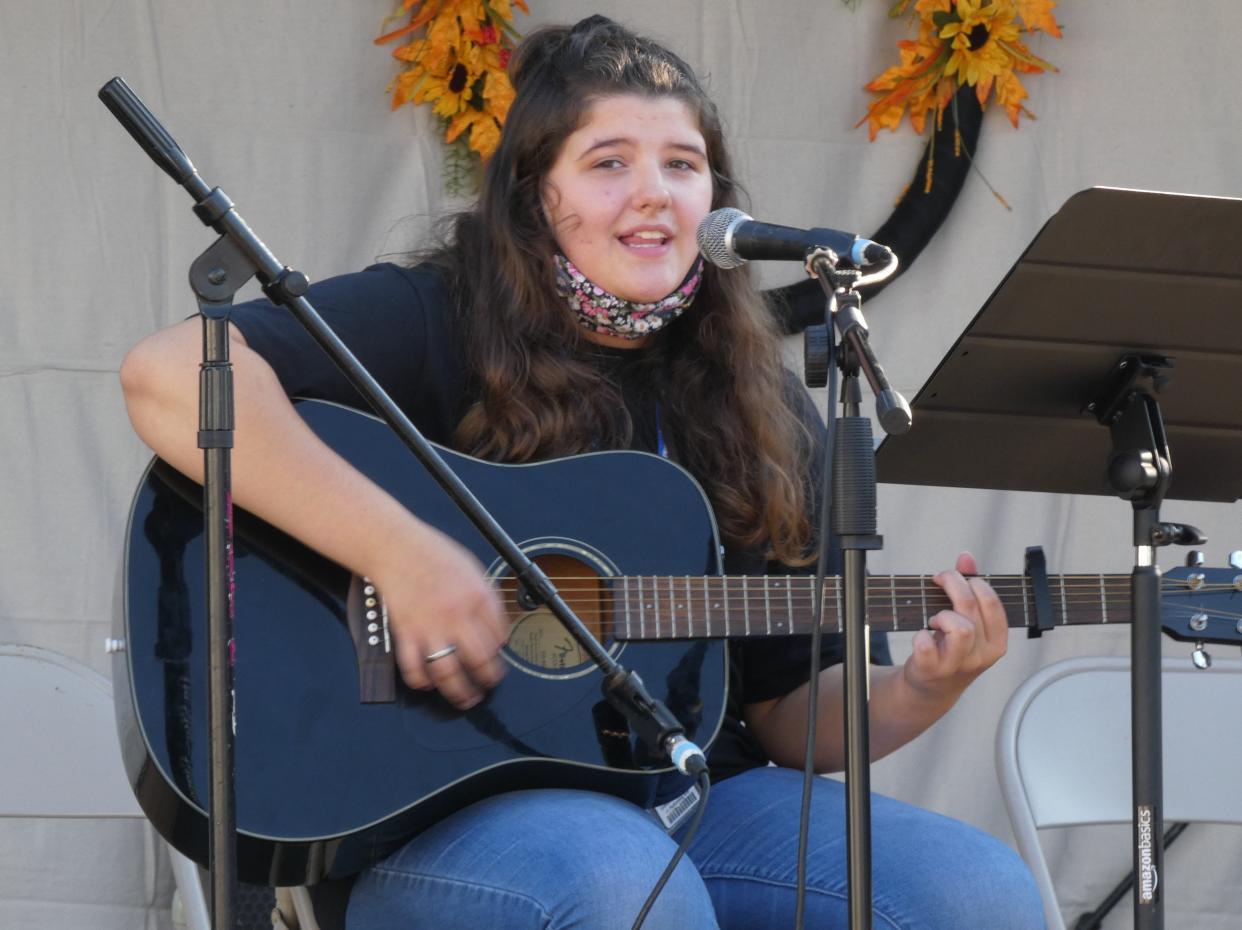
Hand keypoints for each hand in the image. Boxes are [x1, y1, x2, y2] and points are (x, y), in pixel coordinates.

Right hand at [372, 525, 509, 708]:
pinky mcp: (406, 633)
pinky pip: (414, 668)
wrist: (395, 547)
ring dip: (459, 692)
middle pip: (480, 660)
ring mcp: (430, 626)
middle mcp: (457, 615)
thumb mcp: (472, 569)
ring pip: (449, 672)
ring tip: (465, 698)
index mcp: (478, 597)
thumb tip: (496, 627)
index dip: (501, 652)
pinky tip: (428, 683)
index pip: (499, 636)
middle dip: (488, 679)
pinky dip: (421, 681)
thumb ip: (486, 598)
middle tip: (488, 685)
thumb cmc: (432, 553)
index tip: (498, 657)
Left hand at [903, 552, 1007, 703]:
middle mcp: (982, 655)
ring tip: (935, 619)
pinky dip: (920, 636)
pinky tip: (922, 635)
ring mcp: (958, 664)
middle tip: (939, 581)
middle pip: (971, 607)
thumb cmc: (951, 649)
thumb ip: (969, 587)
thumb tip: (966, 557)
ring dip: (943, 615)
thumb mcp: (968, 621)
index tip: (957, 576)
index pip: (992, 602)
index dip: (973, 581)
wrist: (931, 688)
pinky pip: (927, 646)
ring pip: (960, 629)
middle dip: (952, 585)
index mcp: (996, 641)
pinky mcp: (932, 670)